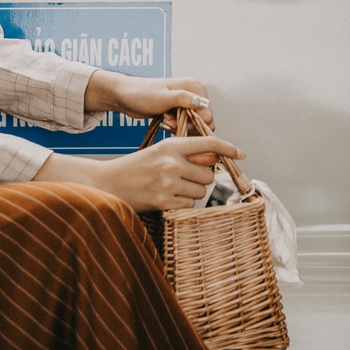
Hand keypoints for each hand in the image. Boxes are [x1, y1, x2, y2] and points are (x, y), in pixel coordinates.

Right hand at [33, 136, 243, 211]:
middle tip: (184, 179)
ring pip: (201, 192)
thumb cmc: (136, 167)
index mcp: (171, 145)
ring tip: (172, 189)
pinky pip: (189, 206)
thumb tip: (215, 159)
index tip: (241, 154)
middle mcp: (171, 161)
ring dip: (192, 193)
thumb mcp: (159, 151)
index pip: (208, 142)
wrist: (108, 184)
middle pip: (208, 174)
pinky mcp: (163, 201)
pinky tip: (166, 199)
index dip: (228, 147)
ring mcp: (168, 182)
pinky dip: (182, 205)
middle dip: (201, 179)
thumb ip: (186, 154)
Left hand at [86, 70, 213, 129]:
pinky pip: (188, 126)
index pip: (208, 115)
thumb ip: (183, 99)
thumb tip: (202, 104)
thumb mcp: (162, 97)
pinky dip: (178, 128)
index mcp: (195, 86)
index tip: (172, 121)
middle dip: (187, 127)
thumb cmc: (141, 94)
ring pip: (197, 126)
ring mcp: (189, 102)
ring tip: (165, 123)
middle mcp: (196, 93)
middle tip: (167, 123)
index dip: (193, 123)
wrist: (125, 96)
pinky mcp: (182, 110)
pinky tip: (165, 124)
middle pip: (205, 122)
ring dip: (182, 128)